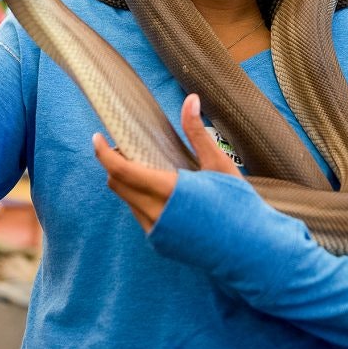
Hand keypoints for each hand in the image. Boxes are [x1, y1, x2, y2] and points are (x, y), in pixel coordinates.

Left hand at [92, 93, 242, 232]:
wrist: (250, 249)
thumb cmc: (238, 204)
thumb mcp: (219, 164)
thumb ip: (197, 132)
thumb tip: (190, 99)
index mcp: (168, 190)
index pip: (121, 170)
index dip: (103, 153)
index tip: (97, 138)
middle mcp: (156, 213)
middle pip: (117, 185)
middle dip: (114, 165)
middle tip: (127, 148)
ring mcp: (157, 231)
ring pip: (127, 201)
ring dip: (128, 183)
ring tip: (148, 168)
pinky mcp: (161, 244)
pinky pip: (140, 216)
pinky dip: (141, 200)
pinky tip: (163, 193)